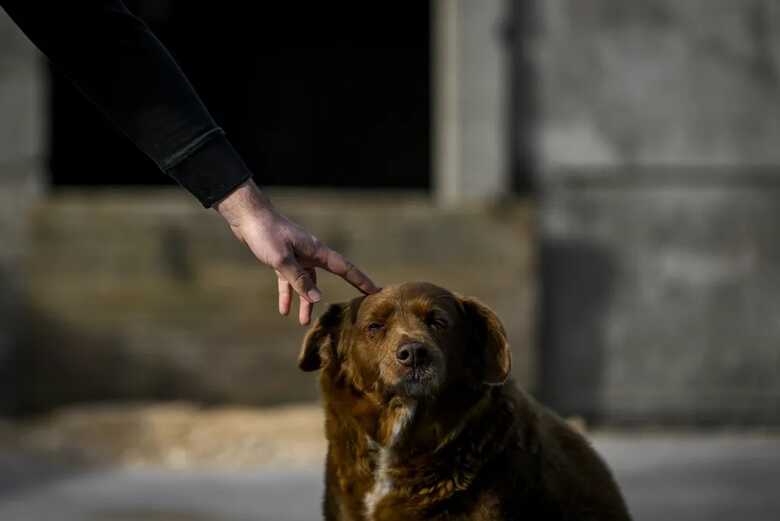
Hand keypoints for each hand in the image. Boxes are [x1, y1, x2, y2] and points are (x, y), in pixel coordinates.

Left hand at [215, 180, 377, 324]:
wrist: (248, 216)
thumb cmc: (266, 234)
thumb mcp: (282, 260)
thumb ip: (298, 280)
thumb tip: (317, 299)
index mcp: (316, 251)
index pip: (345, 268)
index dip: (361, 279)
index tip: (375, 290)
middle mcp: (310, 254)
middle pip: (328, 278)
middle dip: (335, 294)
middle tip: (350, 311)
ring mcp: (297, 256)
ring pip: (305, 283)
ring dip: (305, 302)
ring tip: (303, 323)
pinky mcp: (283, 259)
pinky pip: (289, 280)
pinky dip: (288, 294)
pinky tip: (284, 310)